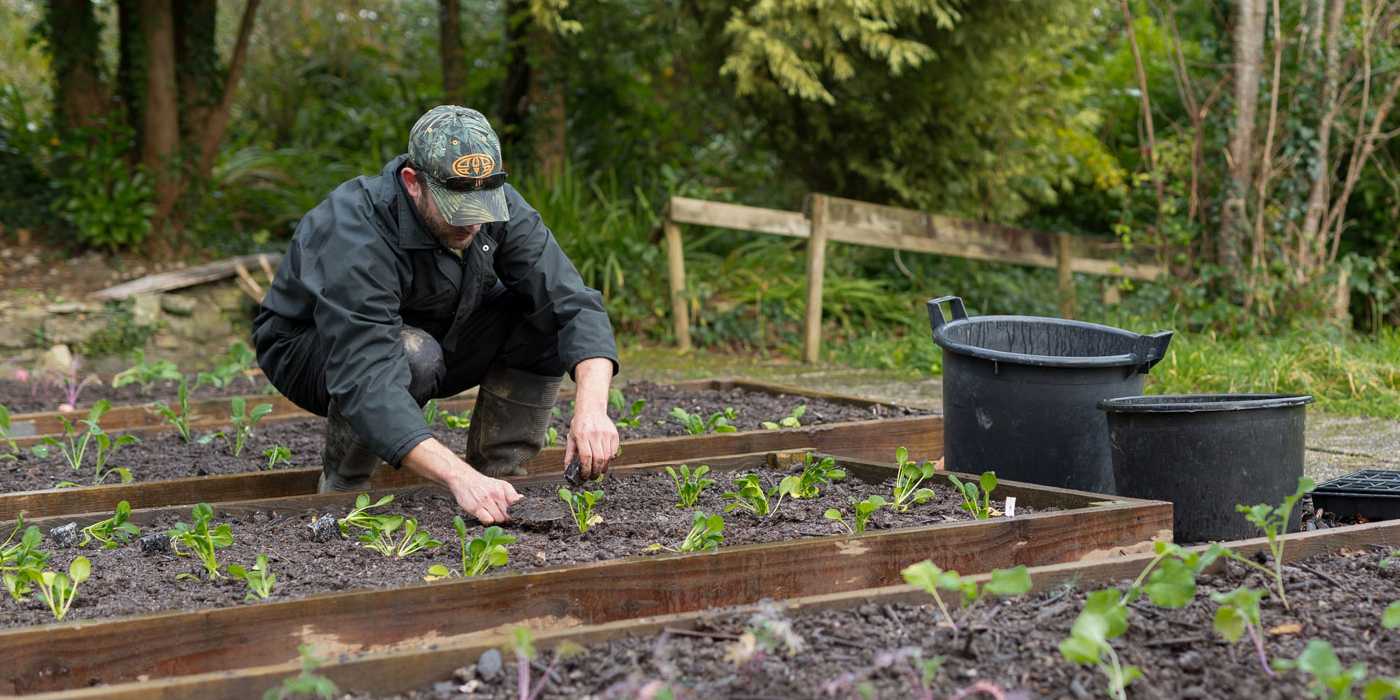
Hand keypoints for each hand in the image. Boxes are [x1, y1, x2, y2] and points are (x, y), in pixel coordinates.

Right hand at [402, 438, 521, 523]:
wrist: (463, 478)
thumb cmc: (482, 483)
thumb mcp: (499, 484)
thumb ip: (511, 493)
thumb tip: (522, 499)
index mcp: (502, 489)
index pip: (515, 506)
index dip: (513, 512)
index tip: (510, 513)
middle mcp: (495, 494)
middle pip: (506, 515)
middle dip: (504, 517)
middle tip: (498, 515)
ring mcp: (485, 501)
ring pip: (498, 519)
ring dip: (495, 520)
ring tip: (490, 514)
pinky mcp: (475, 508)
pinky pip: (487, 520)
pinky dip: (487, 521)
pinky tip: (484, 516)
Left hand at [564, 408, 618, 479]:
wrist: (591, 409)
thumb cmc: (580, 424)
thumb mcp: (571, 437)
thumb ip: (569, 454)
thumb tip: (567, 470)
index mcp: (582, 435)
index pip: (586, 457)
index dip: (586, 470)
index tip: (584, 476)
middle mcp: (595, 435)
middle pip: (598, 459)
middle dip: (596, 472)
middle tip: (592, 477)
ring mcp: (606, 434)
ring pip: (607, 457)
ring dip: (603, 467)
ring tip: (598, 470)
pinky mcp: (614, 434)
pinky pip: (614, 451)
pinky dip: (610, 459)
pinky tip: (605, 460)